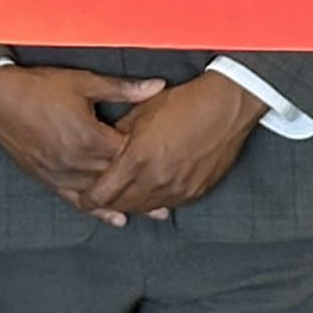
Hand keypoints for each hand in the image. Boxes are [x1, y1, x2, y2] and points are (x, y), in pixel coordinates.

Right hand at [0, 63, 166, 220]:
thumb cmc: (39, 88)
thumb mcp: (85, 83)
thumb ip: (123, 90)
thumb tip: (158, 86)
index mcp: (90, 138)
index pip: (131, 153)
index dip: (152, 154)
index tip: (174, 153)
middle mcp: (77, 163)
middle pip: (120, 180)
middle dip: (147, 186)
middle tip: (177, 194)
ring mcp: (62, 175)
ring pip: (101, 197)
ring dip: (128, 203)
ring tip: (156, 212)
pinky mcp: (48, 180)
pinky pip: (77, 201)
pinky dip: (99, 210)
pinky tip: (117, 219)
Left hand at [77, 70, 264, 217]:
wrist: (227, 106)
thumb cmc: (185, 103)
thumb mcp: (142, 113)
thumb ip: (118, 137)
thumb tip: (103, 152)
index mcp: (138, 158)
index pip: (103, 194)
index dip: (89, 198)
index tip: (85, 196)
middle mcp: (157, 178)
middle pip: (121, 205)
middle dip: (109, 201)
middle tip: (104, 195)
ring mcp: (178, 188)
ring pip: (144, 208)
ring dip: (133, 202)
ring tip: (128, 191)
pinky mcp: (196, 191)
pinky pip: (168, 204)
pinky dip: (157, 199)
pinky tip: (154, 188)